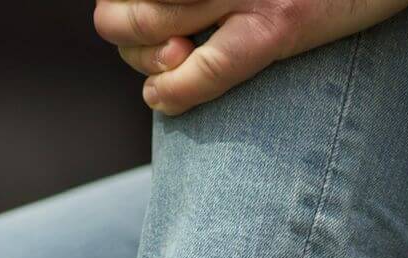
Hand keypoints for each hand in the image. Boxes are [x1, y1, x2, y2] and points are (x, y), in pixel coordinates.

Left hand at [93, 0, 407, 113]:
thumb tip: (175, 24)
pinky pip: (205, 69)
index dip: (125, 1)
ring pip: (151, 28)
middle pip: (130, 1)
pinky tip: (161, 98)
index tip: (143, 15)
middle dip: (125, 34)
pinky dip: (171, 92)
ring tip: (165, 66)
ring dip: (143, 60)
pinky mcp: (283, 22)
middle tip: (156, 47)